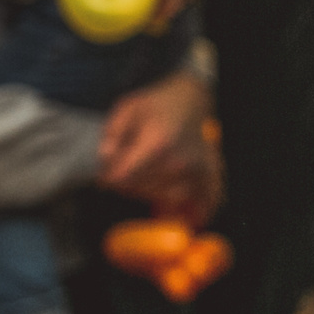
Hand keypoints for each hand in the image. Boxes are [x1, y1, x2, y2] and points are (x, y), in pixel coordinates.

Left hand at [99, 70, 222, 222]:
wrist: (190, 98)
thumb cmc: (156, 105)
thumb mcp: (126, 110)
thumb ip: (112, 136)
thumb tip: (106, 160)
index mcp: (156, 144)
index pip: (124, 179)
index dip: (109, 179)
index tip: (105, 176)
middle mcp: (178, 162)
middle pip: (142, 191)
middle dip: (127, 185)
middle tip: (125, 173)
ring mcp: (196, 171)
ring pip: (165, 200)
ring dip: (151, 195)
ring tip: (146, 181)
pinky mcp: (208, 176)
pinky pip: (204, 203)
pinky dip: (194, 212)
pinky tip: (187, 216)